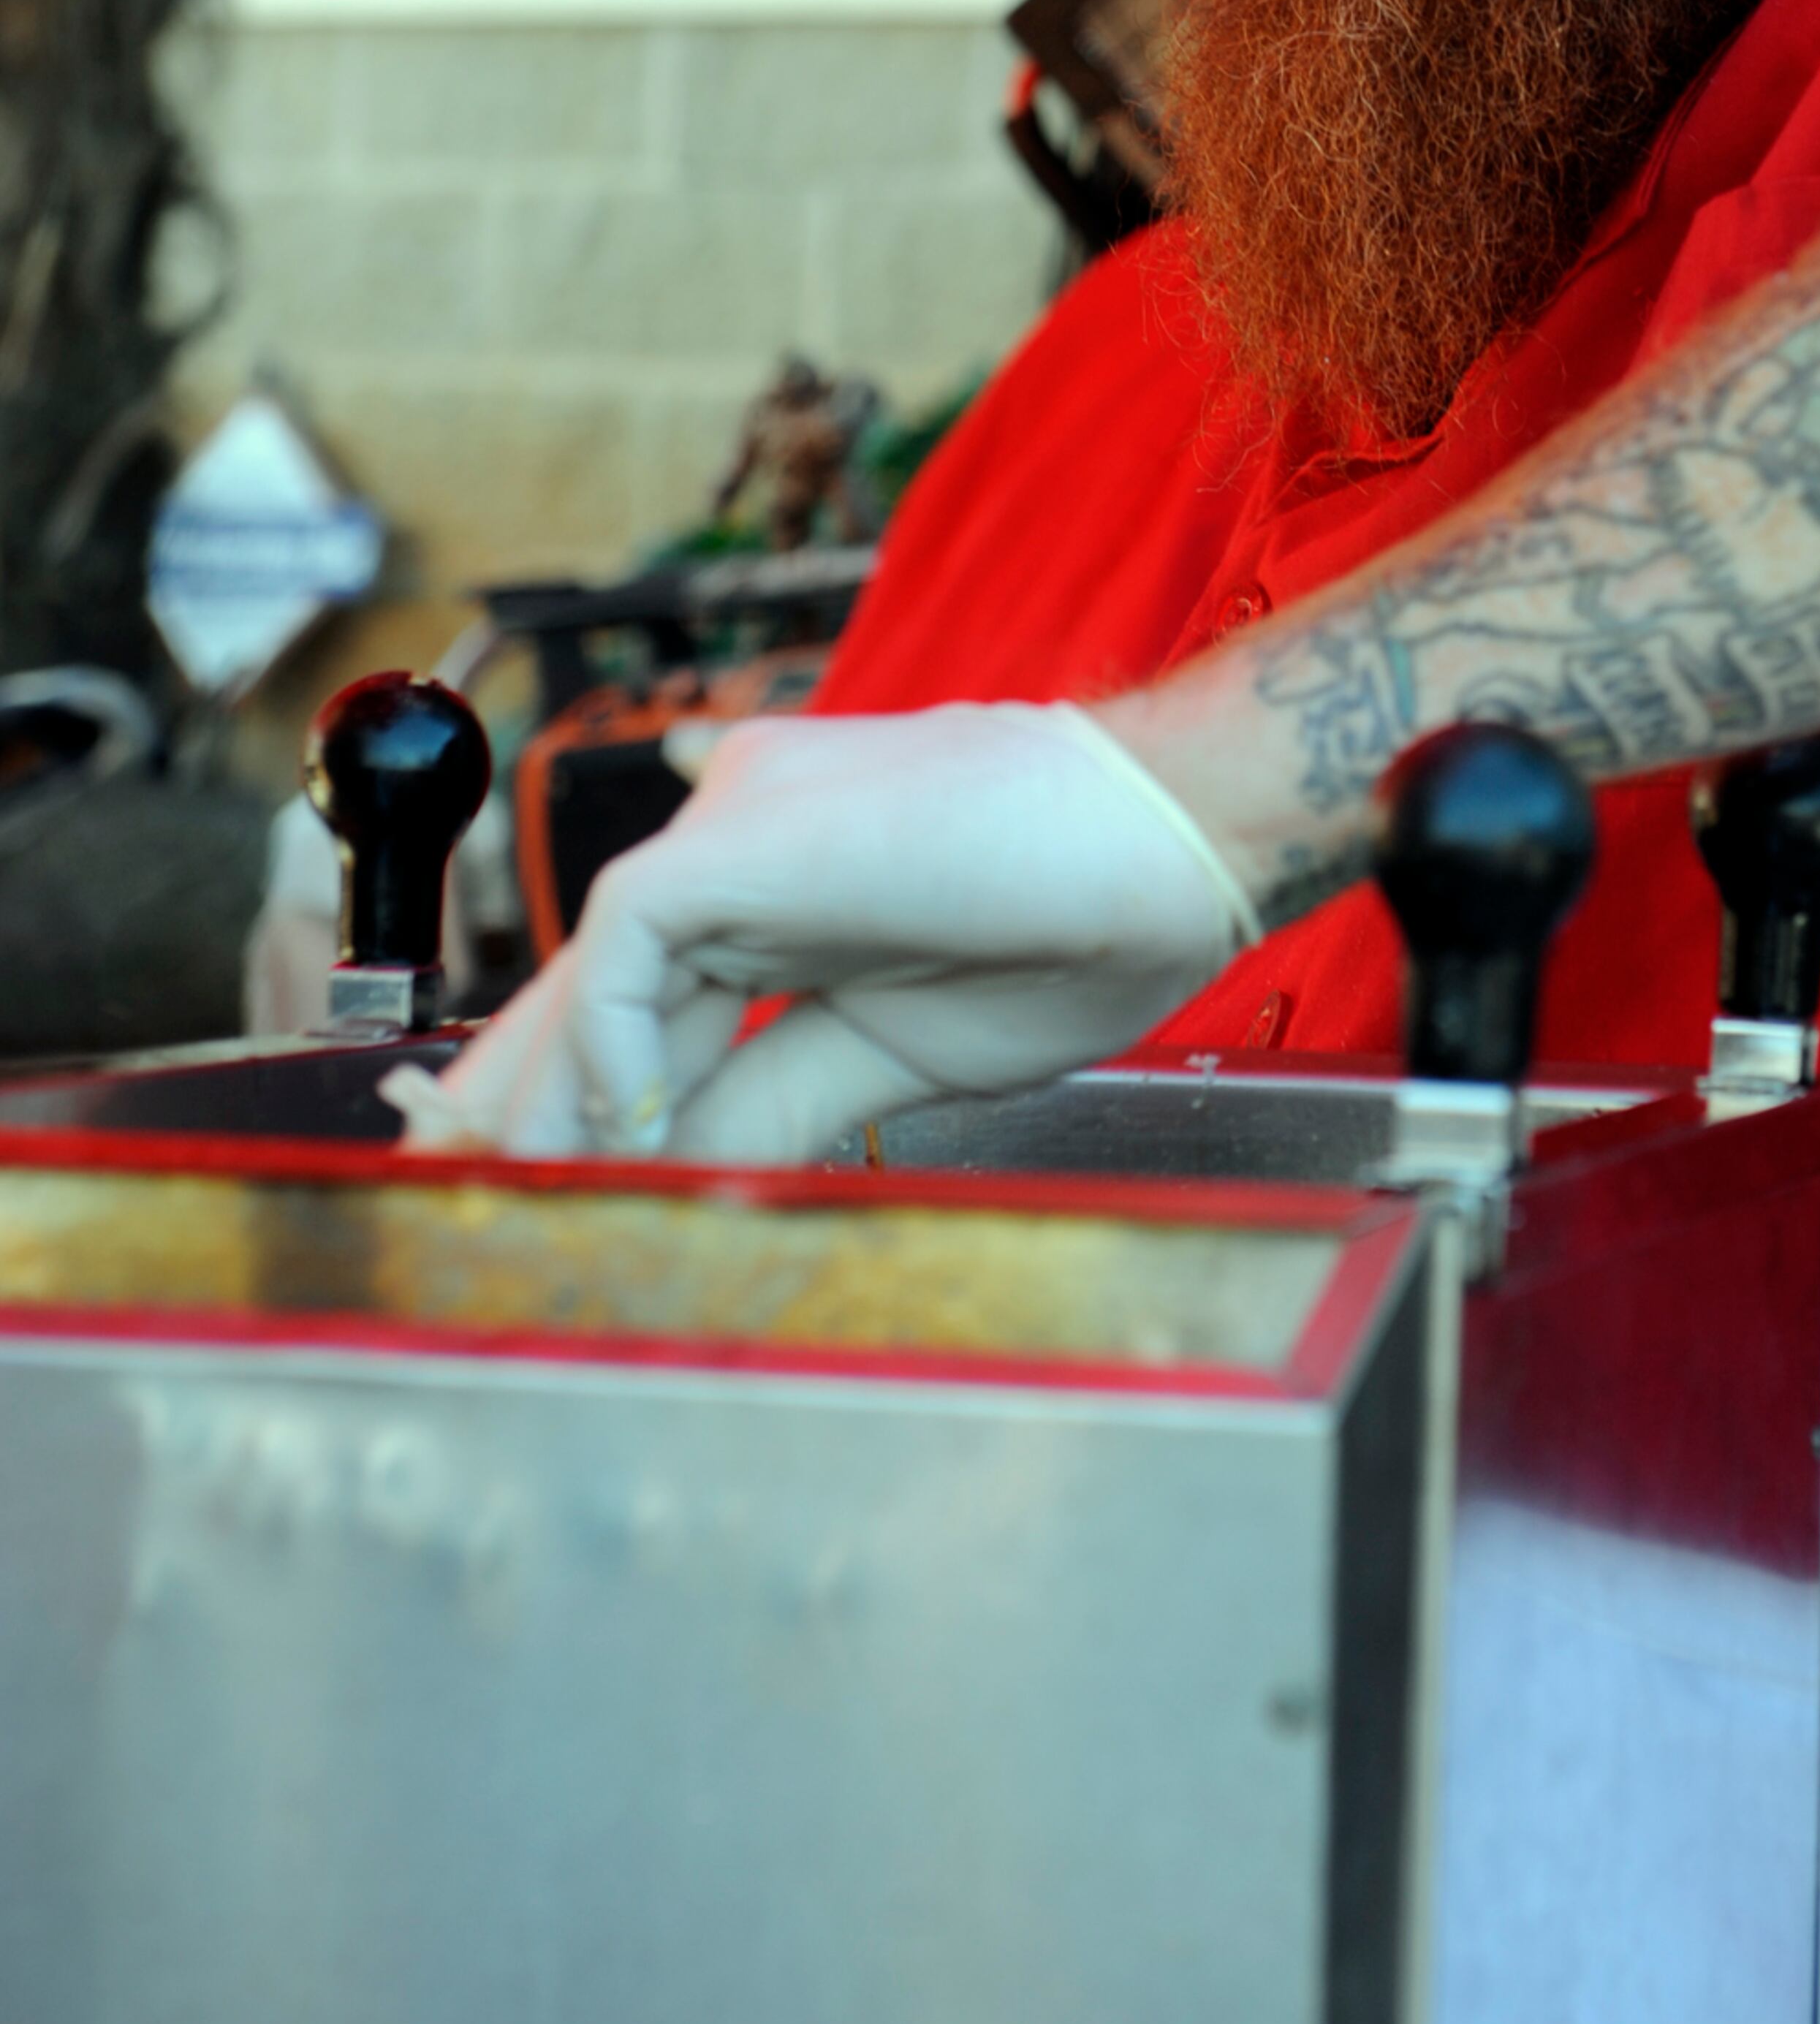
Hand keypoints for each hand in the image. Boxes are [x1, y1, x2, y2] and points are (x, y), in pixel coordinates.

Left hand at [395, 700, 1257, 1163]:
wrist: (1167, 844)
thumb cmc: (1078, 932)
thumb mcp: (893, 1054)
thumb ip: (775, 1101)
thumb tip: (671, 1177)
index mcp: (790, 899)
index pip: (645, 1007)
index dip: (579, 1096)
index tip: (524, 1186)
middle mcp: (742, 848)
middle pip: (594, 992)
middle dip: (520, 1102)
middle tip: (448, 1200)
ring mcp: (735, 823)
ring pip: (589, 971)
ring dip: (545, 1098)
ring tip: (506, 1198)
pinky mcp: (737, 832)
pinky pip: (626, 943)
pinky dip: (613, 1047)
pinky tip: (627, 1128)